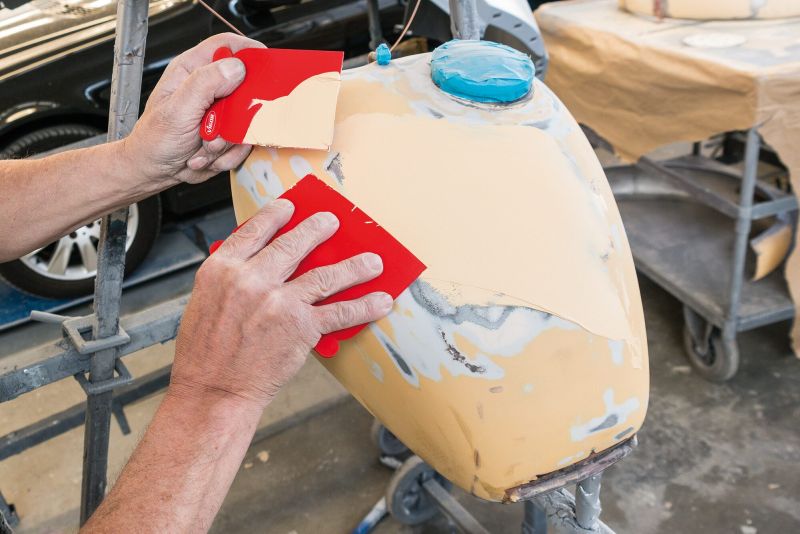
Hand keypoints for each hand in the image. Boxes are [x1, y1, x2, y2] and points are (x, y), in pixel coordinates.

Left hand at [123, 33, 264, 186]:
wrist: (155, 171)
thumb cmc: (154, 139)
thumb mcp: (178, 110)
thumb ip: (205, 84)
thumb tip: (235, 67)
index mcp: (192, 70)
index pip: (226, 47)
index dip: (248, 52)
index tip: (264, 66)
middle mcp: (209, 88)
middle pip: (246, 86)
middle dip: (239, 114)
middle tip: (223, 126)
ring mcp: (221, 112)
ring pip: (247, 120)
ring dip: (230, 140)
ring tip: (205, 146)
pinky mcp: (229, 132)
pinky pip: (244, 142)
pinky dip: (229, 154)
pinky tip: (206, 155)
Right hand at [169, 198, 393, 409]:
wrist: (213, 391)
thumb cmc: (205, 353)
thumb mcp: (206, 301)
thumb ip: (233, 278)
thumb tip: (262, 263)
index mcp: (222, 269)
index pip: (254, 230)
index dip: (275, 215)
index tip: (289, 207)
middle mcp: (251, 280)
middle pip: (293, 244)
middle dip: (318, 229)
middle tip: (332, 221)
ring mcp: (279, 302)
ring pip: (325, 274)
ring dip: (354, 265)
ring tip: (372, 260)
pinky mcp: (301, 327)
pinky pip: (340, 311)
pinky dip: (364, 305)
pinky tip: (380, 300)